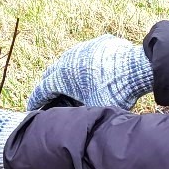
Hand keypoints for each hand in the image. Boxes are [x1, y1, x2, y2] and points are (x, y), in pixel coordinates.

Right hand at [27, 35, 152, 112]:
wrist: (137, 68)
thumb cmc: (113, 91)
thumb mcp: (93, 109)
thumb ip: (79, 115)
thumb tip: (74, 125)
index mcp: (62, 76)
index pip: (42, 89)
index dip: (35, 101)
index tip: (31, 108)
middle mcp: (67, 59)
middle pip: (51, 73)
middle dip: (48, 86)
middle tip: (49, 98)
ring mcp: (83, 48)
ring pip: (67, 61)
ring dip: (65, 73)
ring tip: (69, 85)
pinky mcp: (98, 42)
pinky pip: (85, 54)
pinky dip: (83, 65)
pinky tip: (91, 72)